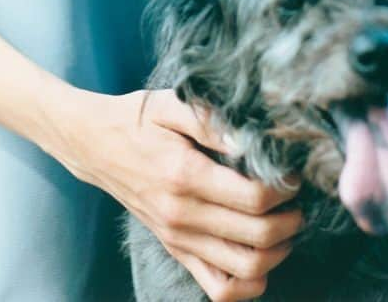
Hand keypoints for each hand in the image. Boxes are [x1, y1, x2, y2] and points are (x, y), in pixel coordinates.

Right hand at [48, 89, 301, 301]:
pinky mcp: (174, 249)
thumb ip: (210, 120)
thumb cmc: (134, 119)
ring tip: (282, 227)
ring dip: (278, 252)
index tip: (291, 175)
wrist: (93, 144)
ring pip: (247, 269)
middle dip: (290, 221)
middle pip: (259, 236)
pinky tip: (257, 258)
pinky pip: (220, 288)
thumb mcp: (168, 104)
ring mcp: (177, 237)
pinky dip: (248, 285)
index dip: (285, 190)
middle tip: (295, 201)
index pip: (255, 198)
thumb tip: (251, 142)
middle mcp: (182, 214)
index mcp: (184, 174)